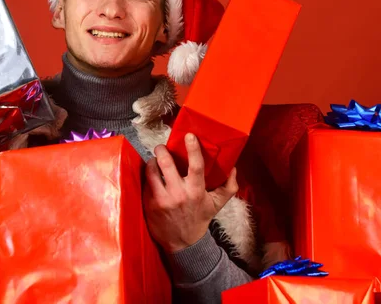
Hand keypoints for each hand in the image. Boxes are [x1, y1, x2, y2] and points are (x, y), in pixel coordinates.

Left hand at [143, 133, 238, 251]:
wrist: (183, 244)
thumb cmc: (199, 219)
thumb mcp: (216, 205)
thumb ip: (228, 187)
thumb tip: (233, 168)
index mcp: (196, 191)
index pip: (195, 166)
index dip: (193, 149)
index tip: (189, 136)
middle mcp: (178, 194)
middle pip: (166, 164)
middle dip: (162, 150)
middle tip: (161, 147)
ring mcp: (162, 199)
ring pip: (152, 171)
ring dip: (152, 161)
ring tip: (155, 160)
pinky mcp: (150, 204)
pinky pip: (146, 182)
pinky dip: (148, 175)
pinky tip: (152, 175)